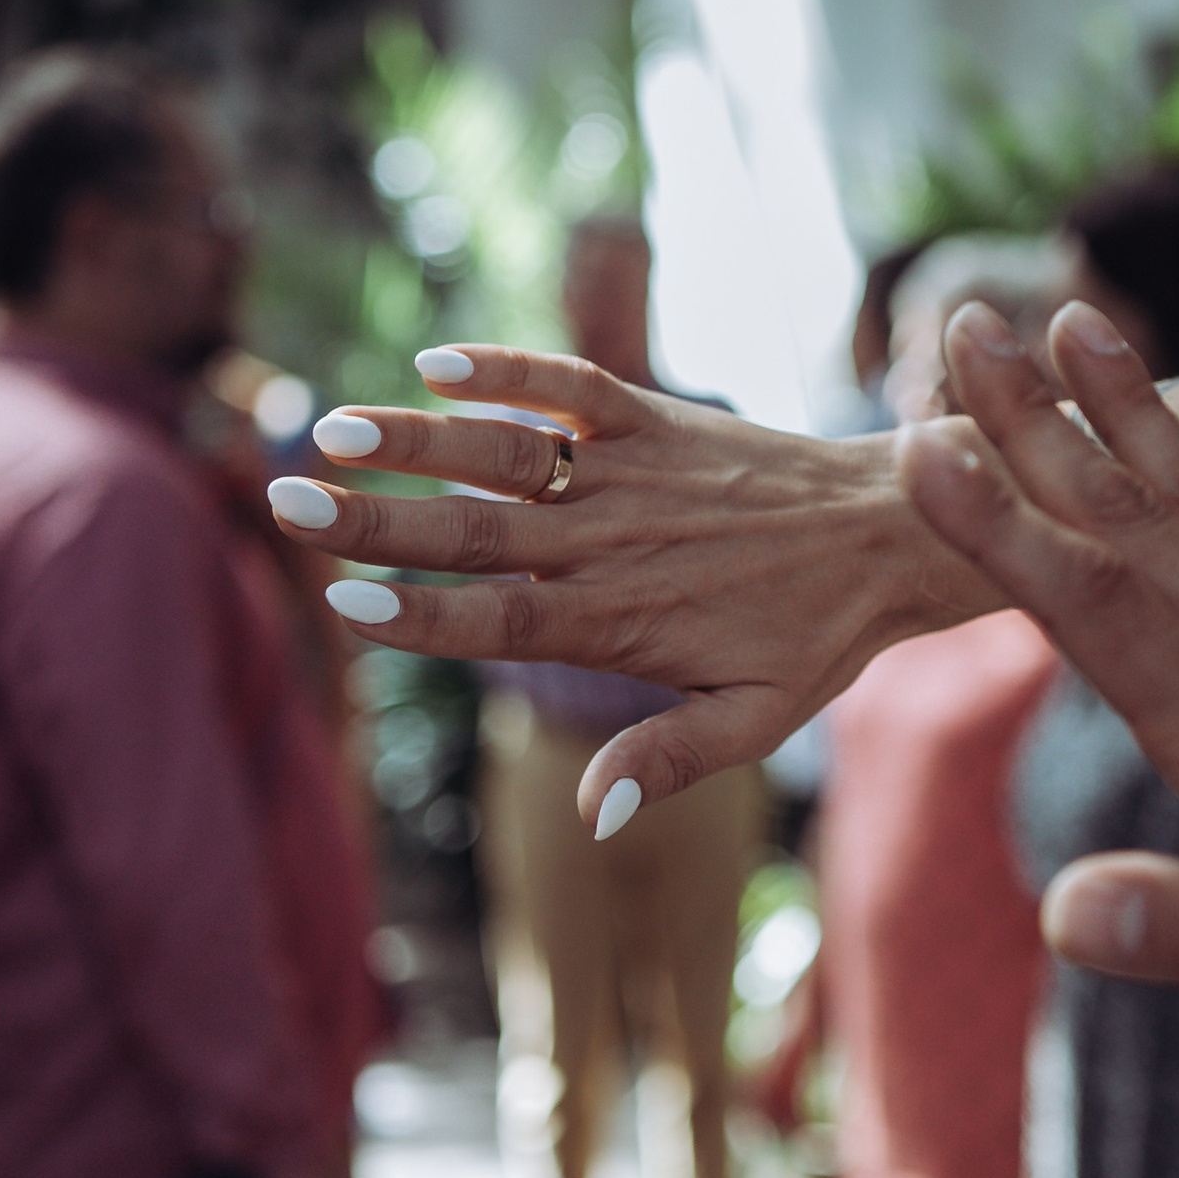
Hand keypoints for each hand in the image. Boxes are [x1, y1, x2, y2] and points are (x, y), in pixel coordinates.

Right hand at [268, 350, 997, 827]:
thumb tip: (594, 815)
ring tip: (336, 430)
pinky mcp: (656, 418)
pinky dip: (510, 370)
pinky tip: (440, 362)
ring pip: (506, 454)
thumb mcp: (758, 720)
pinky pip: (572, 388)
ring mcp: (631, 473)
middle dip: (374, 521)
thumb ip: (669, 757)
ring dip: (418, 439)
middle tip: (285, 501)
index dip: (422, 615)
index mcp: (622, 621)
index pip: (500, 621)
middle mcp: (613, 542)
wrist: (893, 530)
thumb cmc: (817, 637)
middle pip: (474, 534)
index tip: (346, 605)